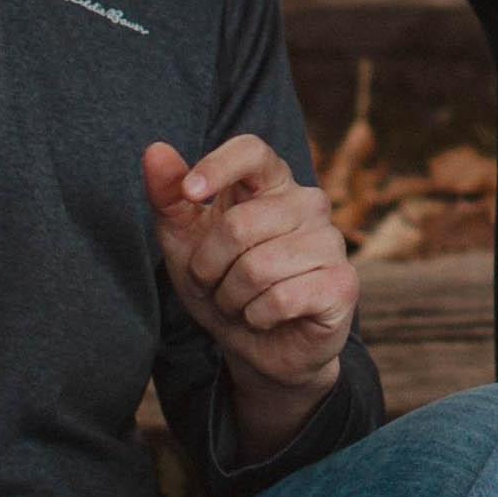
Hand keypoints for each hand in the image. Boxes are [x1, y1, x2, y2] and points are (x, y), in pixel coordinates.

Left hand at [142, 132, 360, 420]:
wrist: (257, 346)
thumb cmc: (221, 282)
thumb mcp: (184, 241)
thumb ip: (168, 196)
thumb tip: (155, 150)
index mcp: (272, 182)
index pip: (252, 150)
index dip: (218, 166)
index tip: (190, 193)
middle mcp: (309, 203)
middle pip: (239, 225)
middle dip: (209, 267)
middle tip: (213, 284)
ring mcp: (331, 242)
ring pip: (257, 268)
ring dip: (231, 297)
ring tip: (239, 303)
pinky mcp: (342, 284)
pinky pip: (281, 299)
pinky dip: (256, 317)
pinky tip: (263, 318)